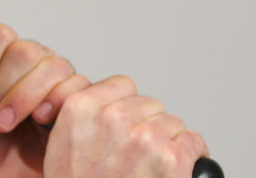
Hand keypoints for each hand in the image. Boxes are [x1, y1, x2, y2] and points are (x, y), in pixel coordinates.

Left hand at [0, 0, 88, 177]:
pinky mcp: (72, 106)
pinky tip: (39, 125)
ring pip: (54, 67)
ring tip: (5, 128)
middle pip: (26, 51)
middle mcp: (26, 65)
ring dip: (24, 102)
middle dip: (1, 92)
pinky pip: (78, 90)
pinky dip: (55, 108)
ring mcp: (51, 85)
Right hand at [44, 75, 209, 176]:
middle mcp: (114, 116)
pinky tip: (177, 169)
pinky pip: (194, 142)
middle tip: (138, 154)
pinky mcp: (172, 157)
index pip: (122, 85)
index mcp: (82, 108)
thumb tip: (104, 108)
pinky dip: (191, 156)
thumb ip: (83, 118)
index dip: (128, 106)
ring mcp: (145, 135)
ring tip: (153, 166)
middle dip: (148, 125)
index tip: (128, 122)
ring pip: (173, 123)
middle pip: (150, 104)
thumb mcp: (61, 146)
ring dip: (168, 142)